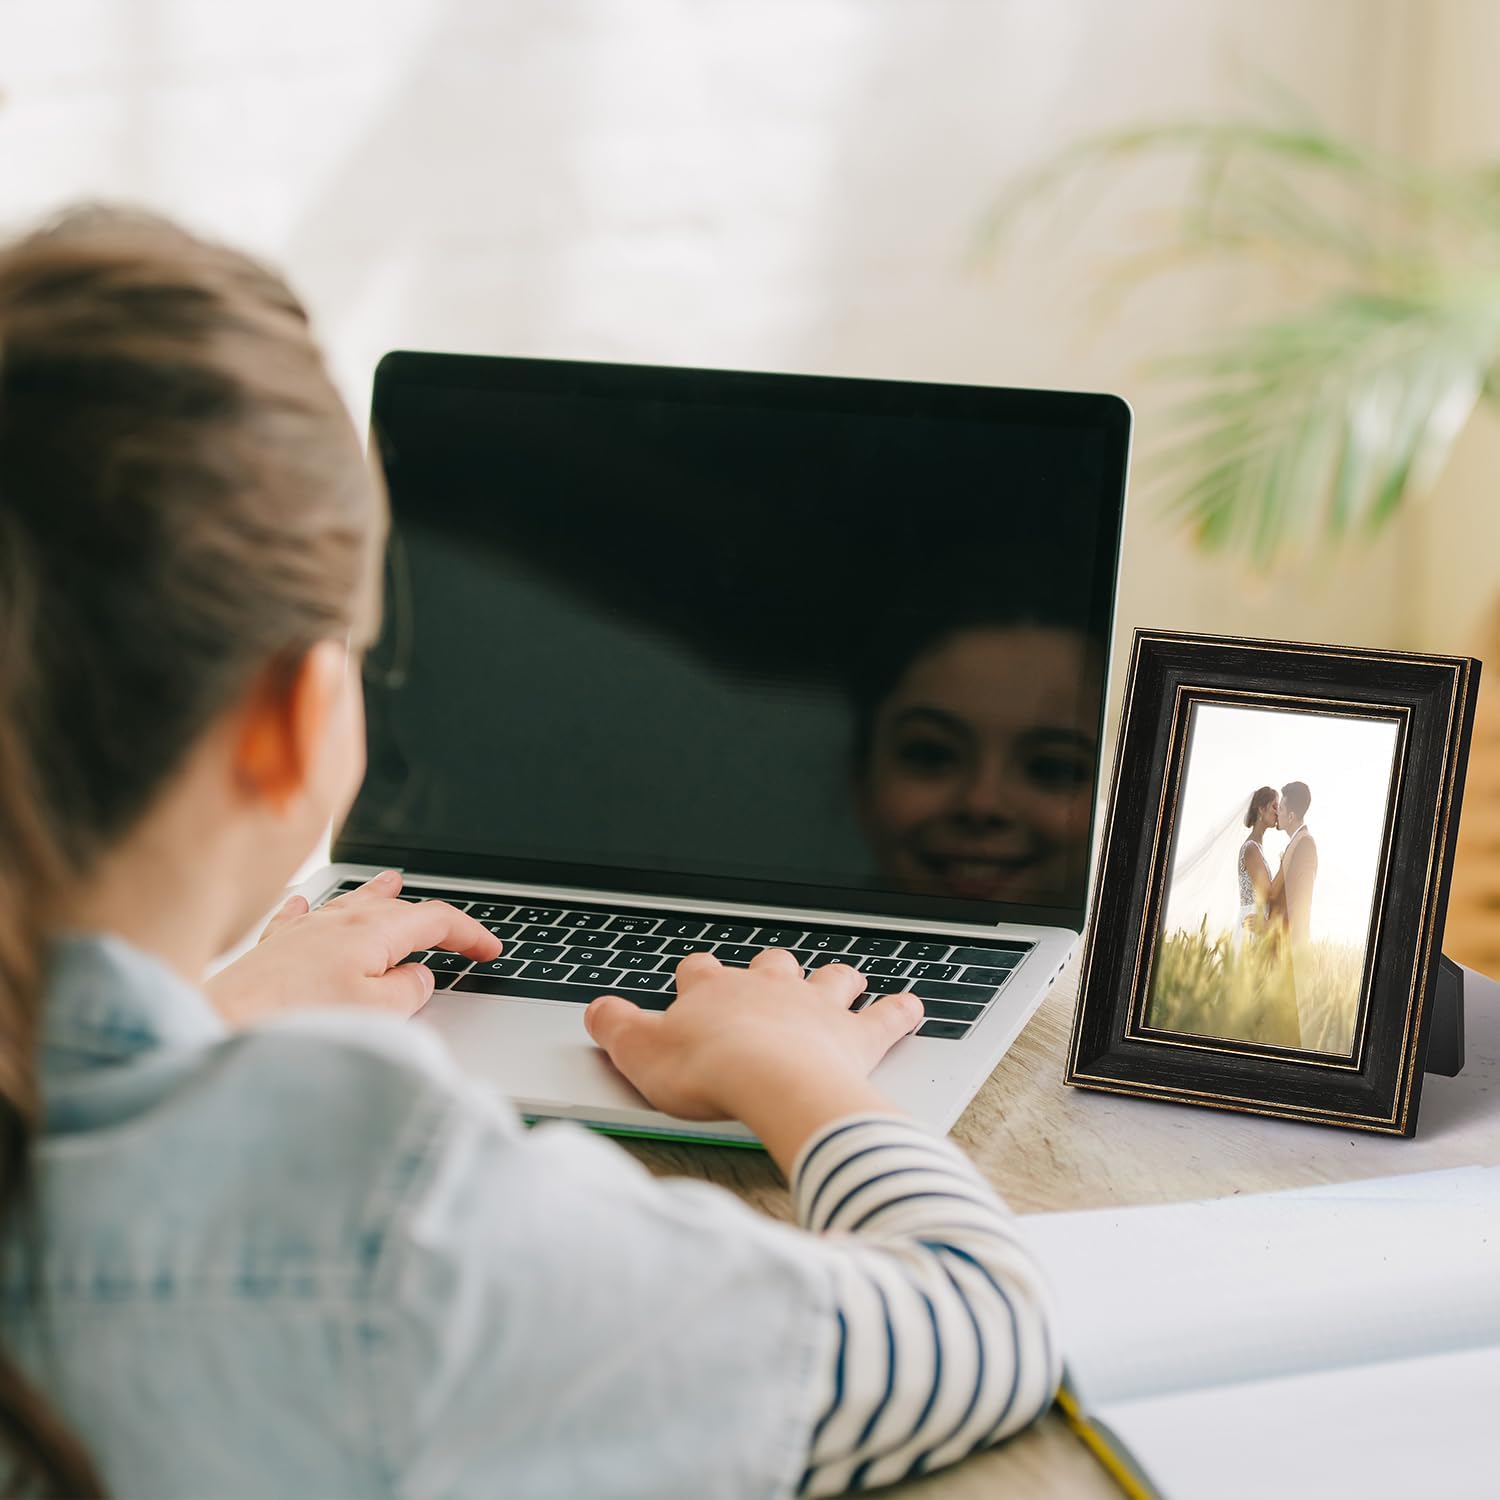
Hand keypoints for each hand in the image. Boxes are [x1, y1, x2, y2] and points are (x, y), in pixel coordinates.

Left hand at [205, 870, 502, 1027]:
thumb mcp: (378, 1012)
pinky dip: (313, 911)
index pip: (436, 920)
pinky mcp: (272, 950)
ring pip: (350, 902)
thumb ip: (409, 989)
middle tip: (455, 933)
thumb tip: (418, 977)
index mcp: (374, 931)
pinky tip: (305, 906)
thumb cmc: (297, 1020)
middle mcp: (340, 921)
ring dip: (377, 896)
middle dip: (430, 916)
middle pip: (396, 907)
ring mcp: (304, 931)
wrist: (222, 1025)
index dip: (470, 933)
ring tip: (393, 883)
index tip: (489, 950)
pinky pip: (299, 916)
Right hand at [584, 949, 923, 1172]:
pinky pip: (886, 1016)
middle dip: (773, 971)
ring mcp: (816, 1007)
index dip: (696, 980)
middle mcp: (768, 986)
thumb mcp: (638, 1053)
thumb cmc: (708, 1072)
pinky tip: (912, 1006)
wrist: (773, 1084)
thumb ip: (614, 1029)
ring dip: (838, 980)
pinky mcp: (857, 1036)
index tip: (693, 986)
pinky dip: (900, 1011)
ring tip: (846, 981)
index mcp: (714, 989)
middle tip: (773, 979)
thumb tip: (597, 1010)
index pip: (700, 971)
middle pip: (772, 965)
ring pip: (831, 979)